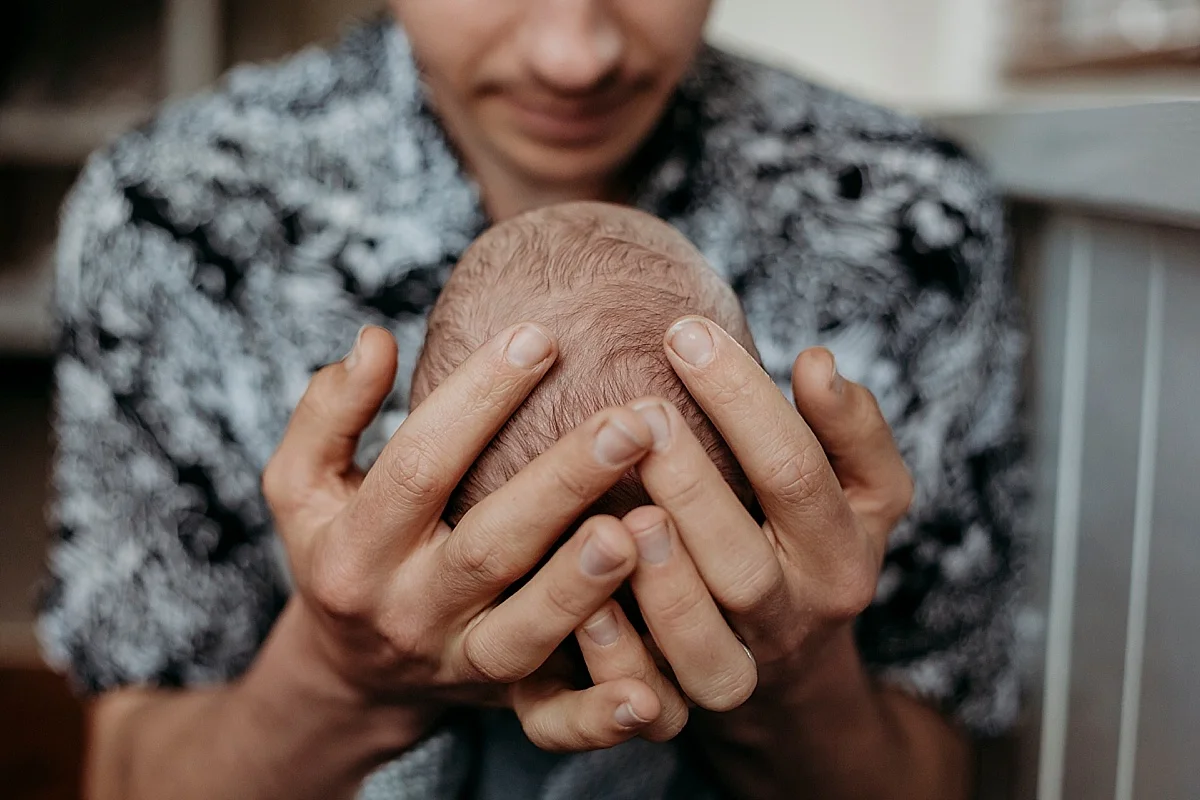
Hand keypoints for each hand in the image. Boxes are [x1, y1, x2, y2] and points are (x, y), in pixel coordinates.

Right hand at [261, 325, 686, 752]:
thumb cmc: (341, 550)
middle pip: (488, 545)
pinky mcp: (507, 701)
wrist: (354, 672)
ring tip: (645, 523)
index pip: (418, 466)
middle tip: (634, 420)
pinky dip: (601, 715)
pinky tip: (648, 693)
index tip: (540, 337)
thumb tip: (374, 340)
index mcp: (354, 550)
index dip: (476, 400)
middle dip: (563, 481)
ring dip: (586, 583)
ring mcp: (460, 662)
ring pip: (527, 631)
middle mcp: (407, 611)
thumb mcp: (304, 486)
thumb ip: (328, 413)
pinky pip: (555, 720)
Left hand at [613, 317, 912, 707]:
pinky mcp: (687, 707)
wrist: (796, 667)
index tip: (684, 333)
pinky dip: (617, 661)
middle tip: (640, 415)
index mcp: (840, 553)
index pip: (796, 472)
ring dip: (662, 584)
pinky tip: (585, 606)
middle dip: (692, 487)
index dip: (743, 402)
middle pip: (745, 564)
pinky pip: (652, 706)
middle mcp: (795, 617)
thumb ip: (850, 428)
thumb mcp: (863, 490)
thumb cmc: (813, 543)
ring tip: (620, 513)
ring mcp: (743, 669)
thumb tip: (818, 362)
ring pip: (705, 649)